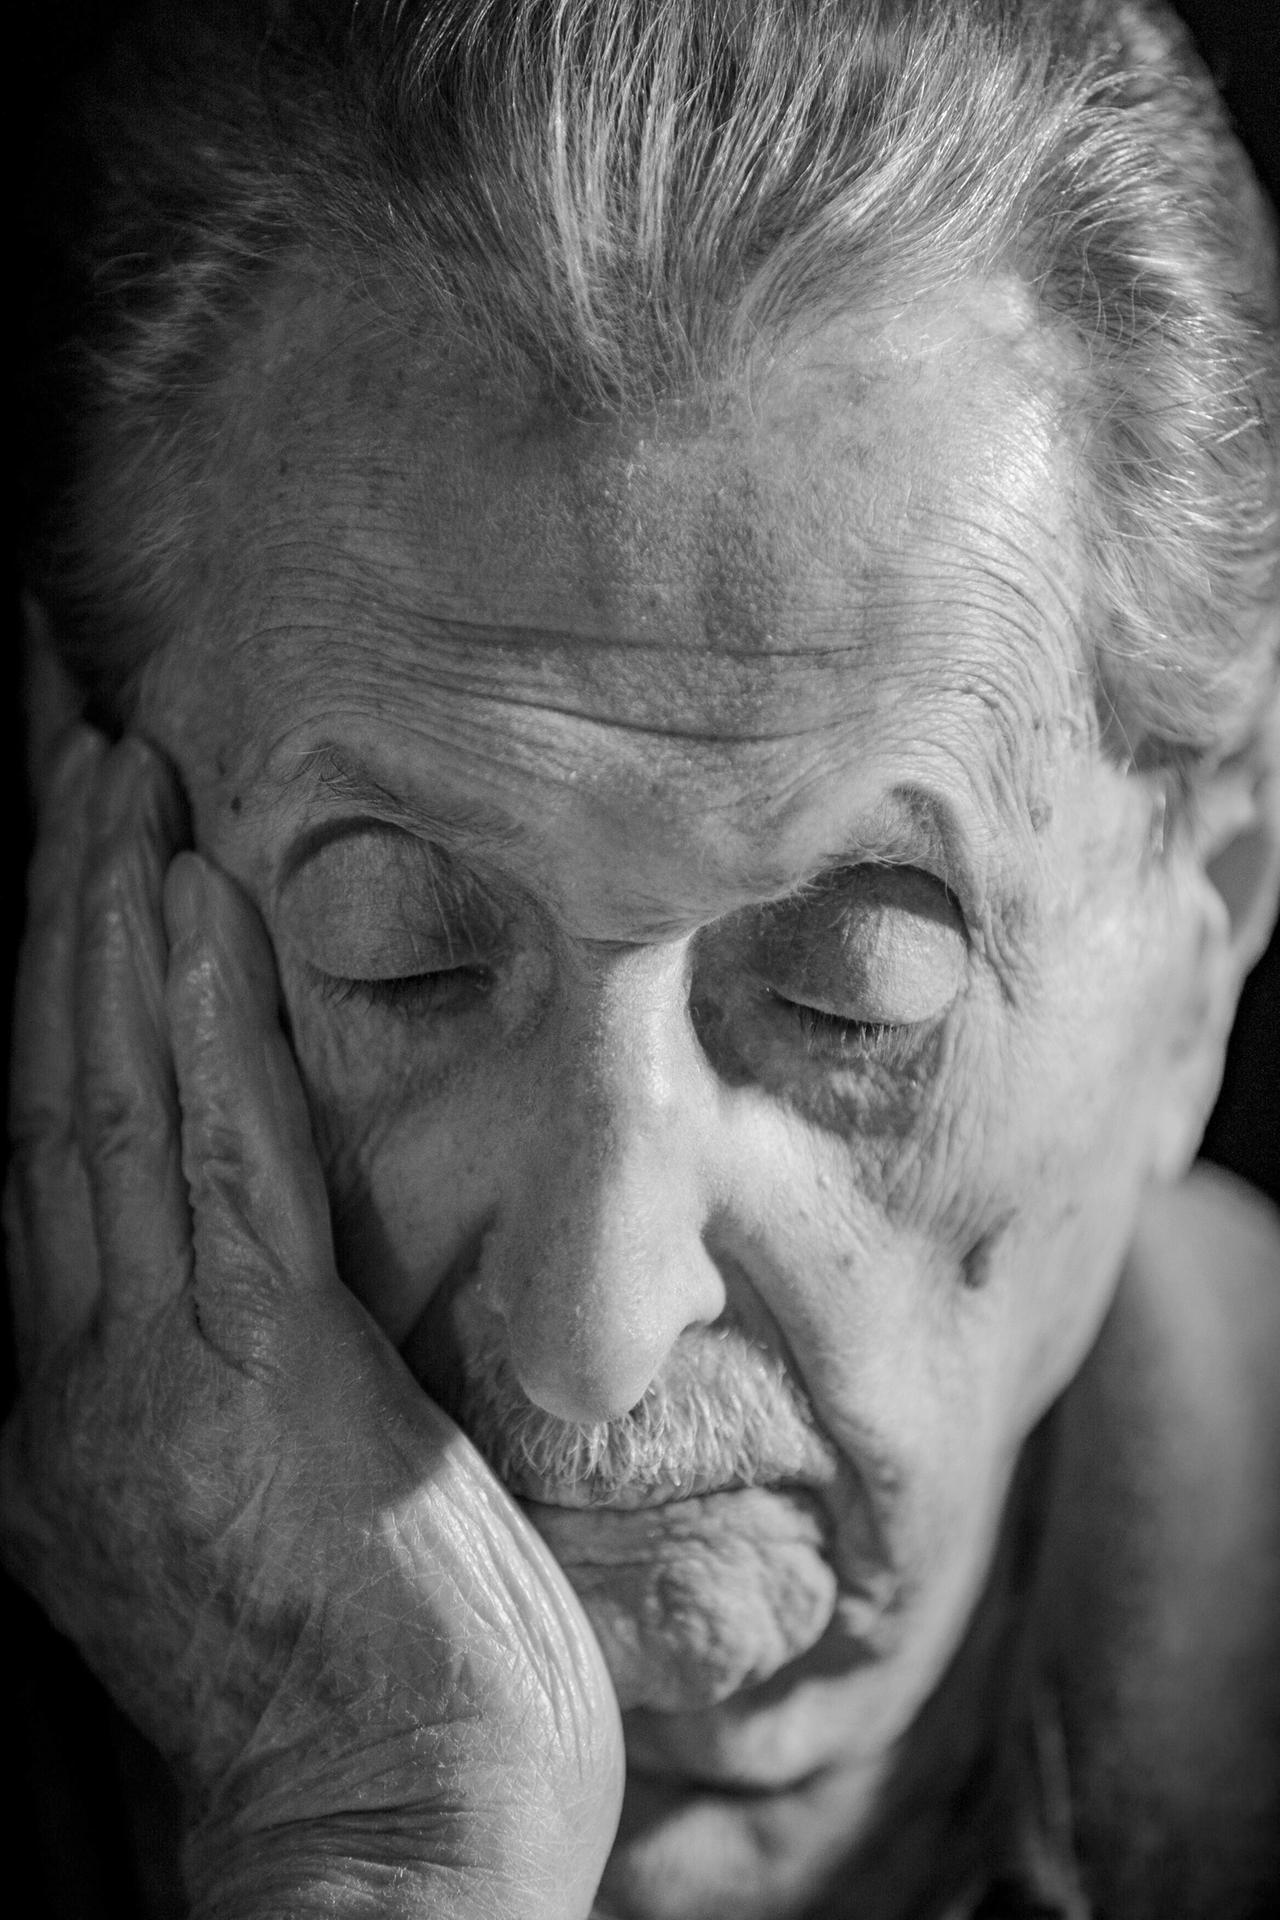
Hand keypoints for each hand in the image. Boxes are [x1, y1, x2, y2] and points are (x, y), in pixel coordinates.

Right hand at [1, 730, 623, 1918]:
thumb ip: (230, 1371)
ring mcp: (150, 1376)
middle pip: (47, 1102)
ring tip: (111, 781)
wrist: (402, 1836)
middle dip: (52, 922)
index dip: (53, 1008)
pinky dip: (189, 1029)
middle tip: (69, 760)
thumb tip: (247, 1268)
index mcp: (83, 1411)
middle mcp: (82, 1380)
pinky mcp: (250, 1376)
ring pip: (100, 1107)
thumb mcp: (270, 1503)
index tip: (76, 870)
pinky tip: (185, 909)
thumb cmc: (372, 1679)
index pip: (55, 1160)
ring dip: (104, 932)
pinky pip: (209, 1164)